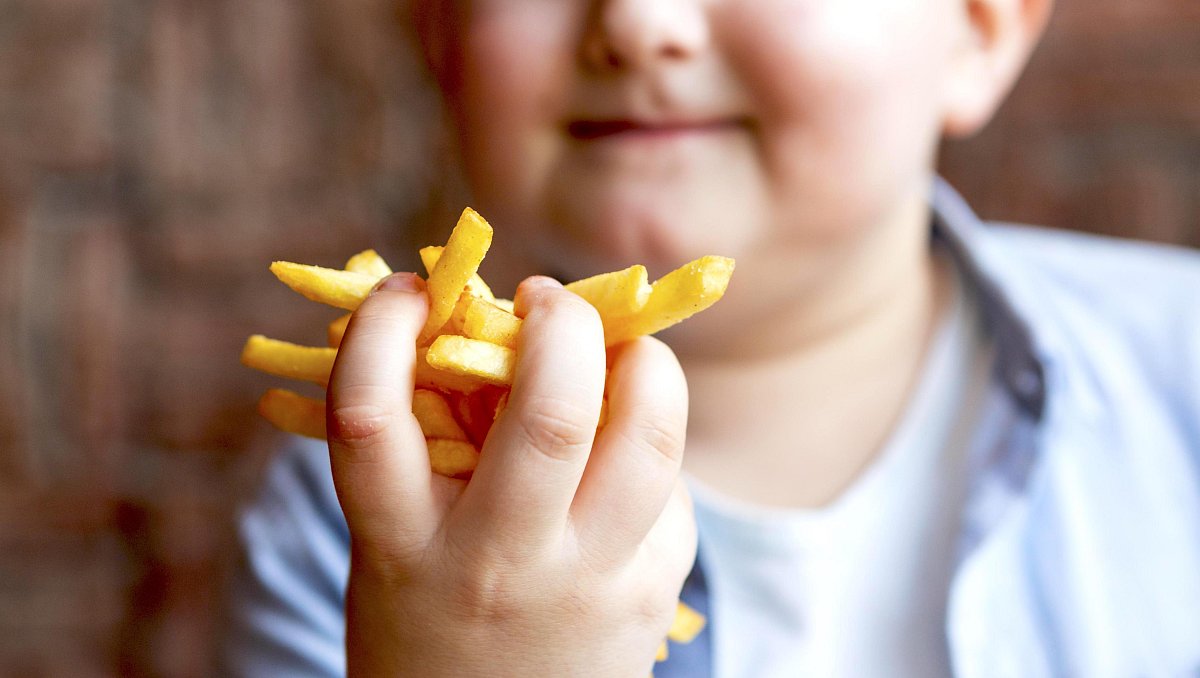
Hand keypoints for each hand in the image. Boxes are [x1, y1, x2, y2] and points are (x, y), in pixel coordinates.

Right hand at [326, 272, 696, 676]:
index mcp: (401, 546)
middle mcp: (498, 565)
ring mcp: (589, 583)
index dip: (383, 328)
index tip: (407, 289)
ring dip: (646, 363)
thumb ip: (428, 447)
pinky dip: (651, 442)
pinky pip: (670, 488)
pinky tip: (625, 451)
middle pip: (552, 415)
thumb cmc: (429, 619)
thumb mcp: (395, 545)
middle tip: (543, 300)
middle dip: (561, 323)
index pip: (370, 416)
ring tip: (621, 349)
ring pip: (650, 438)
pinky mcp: (654, 591)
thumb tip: (488, 325)